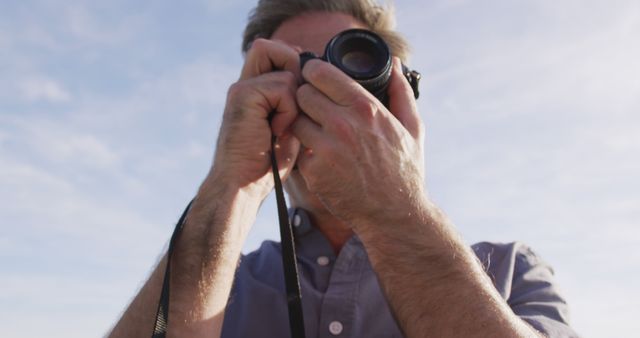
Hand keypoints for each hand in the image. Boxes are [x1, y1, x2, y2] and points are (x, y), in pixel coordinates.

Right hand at [208, 39, 301, 199]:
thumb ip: (296, 103)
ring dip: (295, 101)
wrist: (242, 185)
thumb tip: (316, 82)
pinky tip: (276, 132)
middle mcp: (245, 83)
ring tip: (283, 127)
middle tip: (295, 108)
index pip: (276, 53)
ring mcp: (242, 88)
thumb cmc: (267, 164)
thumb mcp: (289, 127)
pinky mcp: (243, 95)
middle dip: (295, 72)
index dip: (295, 67)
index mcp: (254, 90)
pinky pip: (283, 88)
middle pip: (272, 48)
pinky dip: (289, 112)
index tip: (301, 100)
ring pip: (287, 71)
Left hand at [291, 57, 425, 228]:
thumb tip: (396, 65)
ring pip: (294, 120)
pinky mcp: (314, 171)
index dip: (312, 72)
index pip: (320, 73)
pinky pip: (297, 149)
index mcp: (366, 108)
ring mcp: (326, 149)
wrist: (394, 215)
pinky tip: (318, 156)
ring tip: (315, 132)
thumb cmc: (404, 171)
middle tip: (313, 108)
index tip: (313, 77)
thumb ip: (401, 92)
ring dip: (301, 124)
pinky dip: (304, 151)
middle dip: (305, 98)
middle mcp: (343, 125)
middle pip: (301, 94)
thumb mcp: (413, 129)